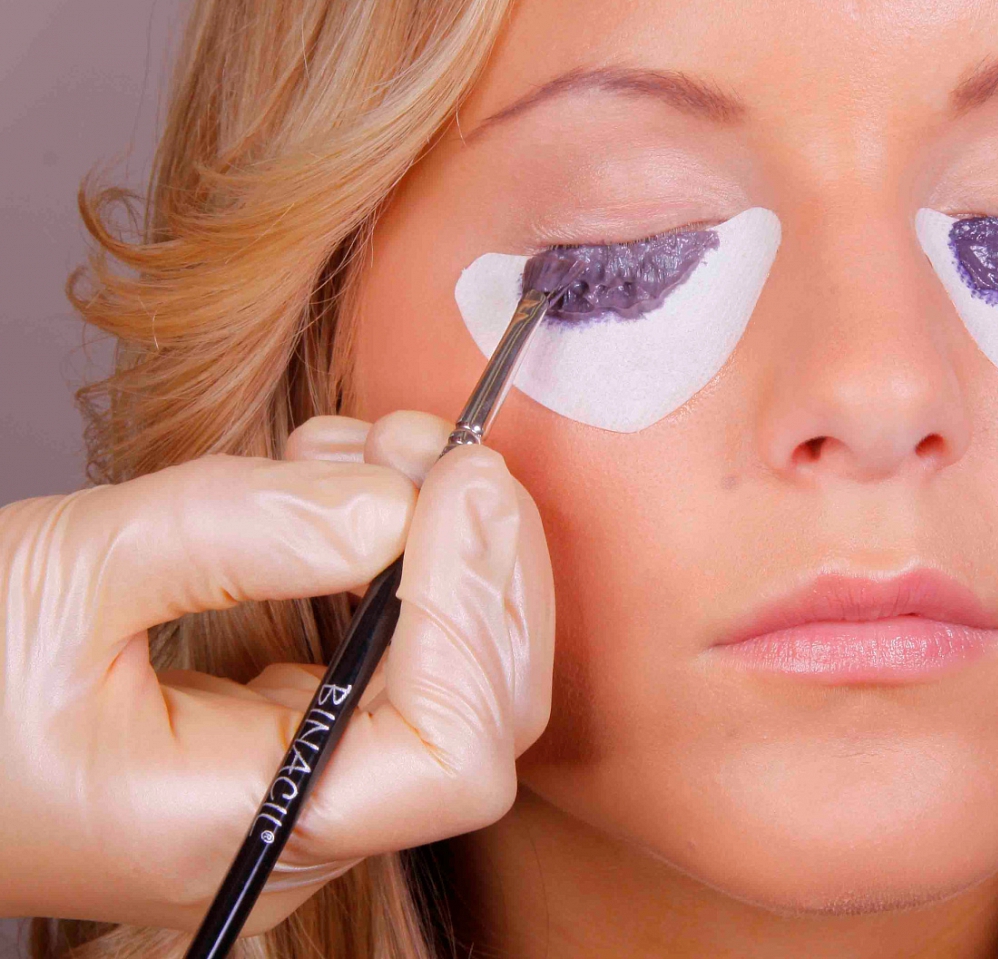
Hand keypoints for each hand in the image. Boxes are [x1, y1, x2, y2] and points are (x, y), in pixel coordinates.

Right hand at [0, 411, 553, 934]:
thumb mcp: (62, 579)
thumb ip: (234, 536)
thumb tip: (393, 502)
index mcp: (242, 829)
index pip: (454, 757)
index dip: (478, 614)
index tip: (458, 485)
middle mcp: (295, 829)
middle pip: (478, 713)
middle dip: (480, 562)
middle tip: (440, 447)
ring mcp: (299, 790)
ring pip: (451, 681)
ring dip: (441, 547)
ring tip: (378, 449)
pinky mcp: (286, 741)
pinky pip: (393, 661)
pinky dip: (396, 563)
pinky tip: (349, 488)